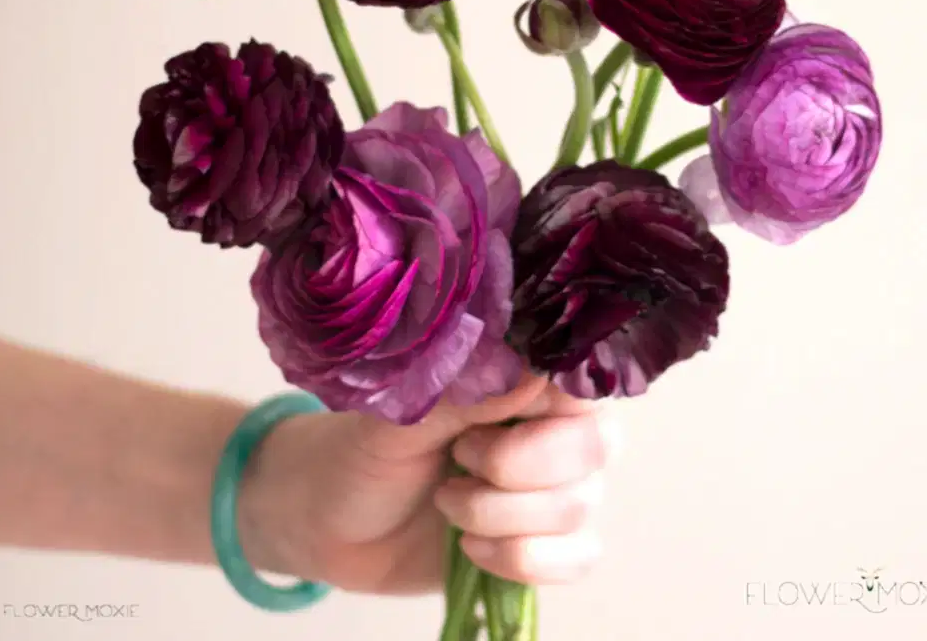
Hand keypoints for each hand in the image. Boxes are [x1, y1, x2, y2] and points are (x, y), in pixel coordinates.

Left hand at [238, 375, 619, 594]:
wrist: (333, 521)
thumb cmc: (364, 448)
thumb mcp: (405, 413)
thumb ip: (472, 389)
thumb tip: (535, 368)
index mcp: (523, 379)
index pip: (578, 378)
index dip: (549, 403)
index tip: (488, 419)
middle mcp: (553, 428)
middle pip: (593, 446)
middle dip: (517, 465)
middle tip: (458, 457)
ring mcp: (554, 488)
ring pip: (577, 506)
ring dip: (498, 513)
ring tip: (446, 499)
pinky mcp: (546, 544)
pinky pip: (577, 559)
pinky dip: (519, 558)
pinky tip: (471, 548)